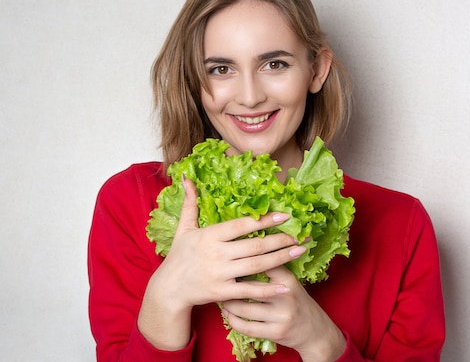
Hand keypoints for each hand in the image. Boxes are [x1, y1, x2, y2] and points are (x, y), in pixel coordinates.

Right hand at [138, 176, 304, 349]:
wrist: (169, 288)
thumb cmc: (179, 256)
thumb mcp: (183, 228)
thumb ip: (190, 203)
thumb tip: (185, 177)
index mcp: (209, 236)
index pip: (241, 225)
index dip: (264, 219)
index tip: (284, 215)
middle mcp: (216, 254)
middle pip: (255, 245)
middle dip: (280, 240)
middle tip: (300, 236)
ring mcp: (220, 274)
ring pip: (256, 266)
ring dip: (281, 259)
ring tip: (299, 252)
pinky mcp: (223, 292)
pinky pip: (249, 290)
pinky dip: (268, 289)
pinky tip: (286, 285)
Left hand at [221, 266, 346, 361]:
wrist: (314, 330)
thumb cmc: (295, 300)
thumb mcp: (288, 280)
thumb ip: (270, 266)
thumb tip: (243, 246)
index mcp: (286, 277)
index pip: (261, 263)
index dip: (240, 261)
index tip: (225, 259)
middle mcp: (284, 295)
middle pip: (248, 286)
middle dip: (230, 284)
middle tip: (216, 279)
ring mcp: (280, 315)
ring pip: (244, 308)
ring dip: (228, 304)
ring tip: (220, 297)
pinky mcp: (276, 332)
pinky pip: (247, 327)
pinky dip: (233, 320)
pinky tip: (227, 314)